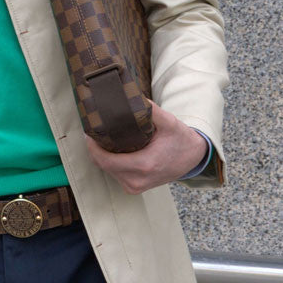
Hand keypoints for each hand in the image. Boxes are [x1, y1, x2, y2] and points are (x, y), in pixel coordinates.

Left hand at [84, 101, 205, 194]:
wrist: (193, 159)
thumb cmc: (180, 139)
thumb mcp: (168, 121)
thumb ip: (150, 109)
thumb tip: (130, 94)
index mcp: (144, 165)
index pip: (105, 159)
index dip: (93, 146)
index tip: (89, 131)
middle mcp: (137, 180)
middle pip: (102, 165)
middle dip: (94, 148)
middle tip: (93, 130)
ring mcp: (136, 186)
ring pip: (107, 170)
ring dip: (101, 155)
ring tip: (100, 136)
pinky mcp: (135, 187)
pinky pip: (114, 174)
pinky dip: (109, 162)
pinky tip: (110, 148)